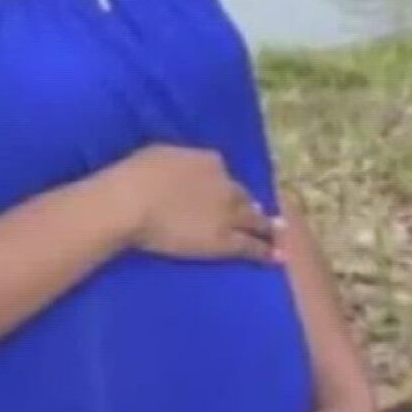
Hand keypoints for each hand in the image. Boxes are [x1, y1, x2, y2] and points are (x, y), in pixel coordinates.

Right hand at [109, 144, 284, 262]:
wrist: (133, 202)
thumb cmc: (136, 175)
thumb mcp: (160, 154)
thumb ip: (180, 161)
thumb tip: (182, 168)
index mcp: (210, 160)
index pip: (224, 172)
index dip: (224, 184)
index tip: (222, 192)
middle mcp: (227, 184)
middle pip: (244, 196)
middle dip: (249, 205)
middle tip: (256, 214)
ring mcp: (229, 214)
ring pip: (254, 220)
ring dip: (267, 228)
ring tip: (277, 235)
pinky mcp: (225, 241)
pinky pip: (251, 247)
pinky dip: (265, 252)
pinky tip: (277, 258)